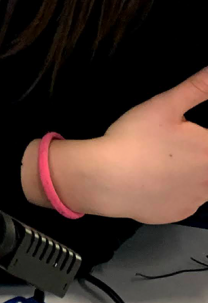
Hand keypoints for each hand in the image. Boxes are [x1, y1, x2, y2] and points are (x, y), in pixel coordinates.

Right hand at [74, 67, 207, 222]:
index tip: (184, 134)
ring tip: (160, 161)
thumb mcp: (163, 106)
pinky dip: (175, 191)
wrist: (104, 179)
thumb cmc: (135, 138)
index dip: (201, 139)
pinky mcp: (178, 215)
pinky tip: (154, 181)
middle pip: (207, 164)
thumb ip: (196, 88)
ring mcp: (196, 202)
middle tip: (168, 146)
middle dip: (196, 153)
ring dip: (190, 174)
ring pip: (202, 184)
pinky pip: (185, 201)